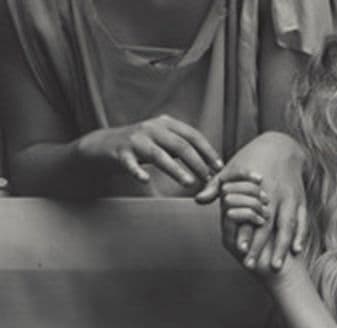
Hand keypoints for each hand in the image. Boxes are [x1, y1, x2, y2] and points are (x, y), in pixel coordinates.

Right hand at [77, 116, 222, 191]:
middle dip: (197, 163)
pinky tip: (145, 180)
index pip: (192, 135)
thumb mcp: (164, 140)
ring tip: (189, 182)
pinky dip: (137, 171)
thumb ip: (184, 148)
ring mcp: (135, 140)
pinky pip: (130, 163)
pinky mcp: (120, 153)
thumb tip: (211, 165)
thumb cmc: (142, 145)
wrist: (105, 144)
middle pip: (180, 146)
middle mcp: (151, 129)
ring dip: (175, 169)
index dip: (208, 151)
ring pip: (159, 155)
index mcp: (165, 124)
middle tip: (209, 179)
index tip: (220, 167)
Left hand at [197, 132, 308, 272]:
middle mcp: (276, 196)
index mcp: (258, 189)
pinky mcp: (302, 201)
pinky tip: (297, 250)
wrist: (282, 146)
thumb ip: (216, 186)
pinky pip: (303, 222)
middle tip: (254, 267)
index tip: (241, 253)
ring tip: (278, 266)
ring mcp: (291, 199)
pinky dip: (301, 236)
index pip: (251, 217)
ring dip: (283, 248)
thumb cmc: (252, 158)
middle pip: (270, 228)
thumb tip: (199, 200)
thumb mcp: (231, 169)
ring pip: (288, 228)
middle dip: (263, 249)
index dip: (247, 236)